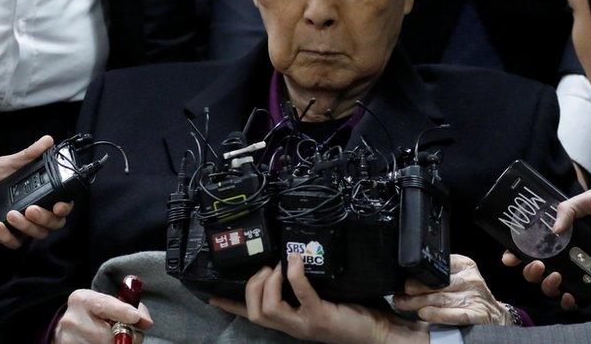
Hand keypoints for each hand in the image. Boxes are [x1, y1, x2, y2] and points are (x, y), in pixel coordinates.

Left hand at [0, 136, 73, 249]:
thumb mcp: (6, 164)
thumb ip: (28, 154)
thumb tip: (47, 140)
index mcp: (40, 193)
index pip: (64, 202)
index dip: (66, 206)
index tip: (60, 204)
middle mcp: (37, 211)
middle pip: (56, 222)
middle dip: (47, 217)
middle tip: (31, 209)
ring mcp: (25, 226)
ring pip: (40, 233)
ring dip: (27, 226)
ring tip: (11, 214)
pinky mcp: (11, 238)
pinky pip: (17, 242)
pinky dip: (9, 235)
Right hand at [53, 289, 152, 343]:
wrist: (69, 325)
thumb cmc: (96, 312)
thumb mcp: (108, 302)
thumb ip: (130, 307)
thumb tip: (146, 322)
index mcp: (82, 299)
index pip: (104, 305)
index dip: (122, 312)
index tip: (136, 318)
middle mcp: (72, 319)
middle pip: (106, 336)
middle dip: (125, 337)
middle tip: (133, 335)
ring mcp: (69, 338)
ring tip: (118, 338)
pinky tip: (107, 342)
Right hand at [210, 253, 427, 343]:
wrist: (379, 333)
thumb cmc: (353, 314)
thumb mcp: (321, 302)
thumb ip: (303, 288)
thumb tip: (290, 257)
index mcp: (289, 322)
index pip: (253, 316)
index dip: (230, 306)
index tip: (210, 295)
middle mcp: (292, 326)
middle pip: (254, 312)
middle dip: (251, 286)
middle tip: (266, 268)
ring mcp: (305, 323)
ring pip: (268, 309)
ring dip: (269, 282)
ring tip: (278, 265)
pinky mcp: (321, 316)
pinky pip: (300, 293)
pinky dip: (294, 273)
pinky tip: (295, 259)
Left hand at [393, 255, 511, 325]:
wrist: (496, 315)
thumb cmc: (470, 295)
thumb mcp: (458, 277)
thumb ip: (440, 275)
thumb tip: (409, 277)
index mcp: (465, 265)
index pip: (440, 266)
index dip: (420, 274)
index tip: (404, 279)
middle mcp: (471, 279)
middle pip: (438, 284)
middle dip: (415, 290)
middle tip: (399, 295)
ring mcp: (475, 297)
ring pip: (442, 299)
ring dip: (419, 303)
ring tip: (404, 304)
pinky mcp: (478, 314)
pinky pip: (456, 315)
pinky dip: (439, 315)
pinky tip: (425, 314)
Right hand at [501, 187, 590, 309]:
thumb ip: (568, 208)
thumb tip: (551, 230)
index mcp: (561, 234)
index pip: (531, 245)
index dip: (516, 251)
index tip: (510, 255)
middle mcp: (566, 254)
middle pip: (534, 269)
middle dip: (527, 270)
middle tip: (535, 264)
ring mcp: (580, 271)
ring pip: (550, 286)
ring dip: (545, 285)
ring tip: (556, 276)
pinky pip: (575, 300)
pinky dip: (567, 301)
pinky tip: (569, 295)